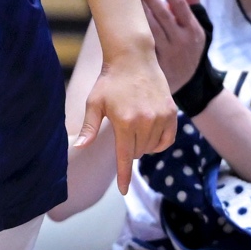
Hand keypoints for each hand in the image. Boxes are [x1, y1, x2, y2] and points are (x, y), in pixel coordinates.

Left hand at [77, 40, 175, 192]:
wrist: (133, 58)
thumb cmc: (109, 81)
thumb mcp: (94, 103)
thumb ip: (88, 128)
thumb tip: (79, 148)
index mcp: (124, 123)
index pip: (123, 158)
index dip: (123, 177)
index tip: (124, 191)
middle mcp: (145, 122)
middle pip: (136, 153)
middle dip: (128, 149)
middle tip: (122, 128)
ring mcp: (160, 117)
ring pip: (151, 148)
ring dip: (142, 145)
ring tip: (134, 125)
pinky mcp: (171, 113)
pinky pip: (167, 140)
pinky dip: (159, 143)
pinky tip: (151, 133)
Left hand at [138, 0, 208, 91]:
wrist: (190, 84)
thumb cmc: (190, 47)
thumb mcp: (199, 28)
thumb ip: (193, 3)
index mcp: (192, 30)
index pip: (181, 6)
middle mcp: (181, 42)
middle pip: (163, 16)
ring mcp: (167, 55)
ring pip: (151, 31)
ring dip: (139, 13)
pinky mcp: (155, 66)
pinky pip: (142, 47)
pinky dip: (133, 34)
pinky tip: (123, 21)